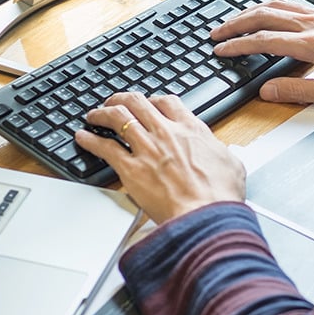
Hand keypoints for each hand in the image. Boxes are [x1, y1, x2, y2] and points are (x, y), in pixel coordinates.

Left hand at [75, 92, 245, 223]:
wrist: (206, 216)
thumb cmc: (220, 196)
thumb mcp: (231, 163)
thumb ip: (219, 151)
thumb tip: (221, 152)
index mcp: (191, 130)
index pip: (168, 102)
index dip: (154, 99)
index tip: (149, 103)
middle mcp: (166, 133)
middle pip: (138, 102)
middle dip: (122, 99)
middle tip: (115, 102)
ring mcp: (147, 149)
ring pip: (118, 117)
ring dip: (102, 113)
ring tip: (94, 115)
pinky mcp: (131, 169)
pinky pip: (105, 147)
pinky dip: (90, 140)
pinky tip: (82, 137)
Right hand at [210, 0, 313, 105]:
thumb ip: (297, 92)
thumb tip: (267, 90)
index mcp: (312, 44)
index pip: (264, 41)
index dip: (238, 45)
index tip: (221, 50)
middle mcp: (313, 24)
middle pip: (263, 15)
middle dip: (235, 24)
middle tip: (217, 34)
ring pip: (276, 6)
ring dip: (250, 12)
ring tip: (234, 22)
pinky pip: (291, 5)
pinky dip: (270, 7)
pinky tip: (267, 13)